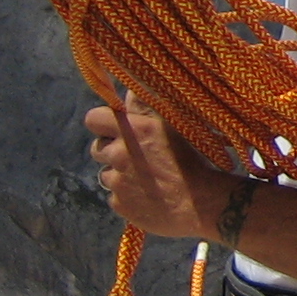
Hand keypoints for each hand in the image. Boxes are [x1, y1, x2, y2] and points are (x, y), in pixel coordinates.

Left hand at [85, 91, 220, 238]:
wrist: (202, 204)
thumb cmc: (195, 160)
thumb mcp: (177, 126)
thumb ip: (148, 107)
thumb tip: (130, 90)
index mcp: (133, 130)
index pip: (93, 119)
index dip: (102, 124)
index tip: (114, 129)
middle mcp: (119, 154)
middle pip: (97, 149)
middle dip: (112, 151)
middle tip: (135, 157)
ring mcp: (117, 181)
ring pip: (107, 175)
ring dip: (120, 175)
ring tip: (146, 180)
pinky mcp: (119, 204)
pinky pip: (116, 198)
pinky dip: (128, 197)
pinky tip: (149, 197)